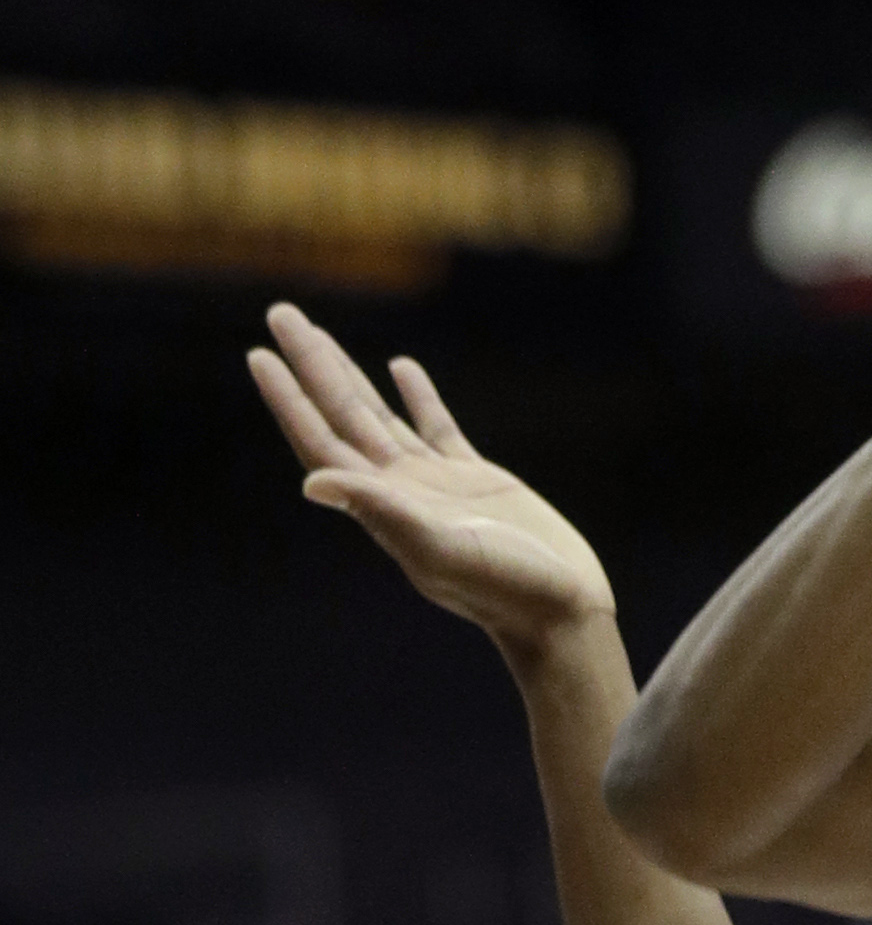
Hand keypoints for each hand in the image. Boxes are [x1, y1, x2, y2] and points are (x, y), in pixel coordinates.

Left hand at [250, 305, 614, 654]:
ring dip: (348, 374)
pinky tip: (402, 366)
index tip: (259, 354)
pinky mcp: (475, 479)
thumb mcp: (439, 547)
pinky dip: (417, 394)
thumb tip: (312, 482)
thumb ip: (380, 512)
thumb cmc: (503, 588)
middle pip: (342, 415)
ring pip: (379, 415)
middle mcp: (399, 489)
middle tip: (280, 313)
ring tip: (320, 334)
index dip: (288, 399)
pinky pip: (435, 426)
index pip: (321, 441)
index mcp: (382, 505)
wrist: (559, 610)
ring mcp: (435, 483)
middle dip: (310, 365)